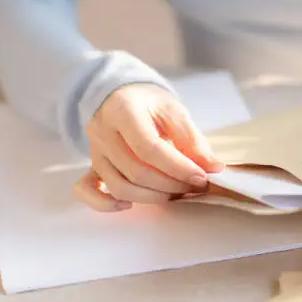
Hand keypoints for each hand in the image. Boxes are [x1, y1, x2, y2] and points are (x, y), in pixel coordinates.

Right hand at [73, 84, 222, 211]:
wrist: (121, 96)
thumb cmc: (149, 103)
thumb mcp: (174, 112)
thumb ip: (193, 140)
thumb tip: (214, 168)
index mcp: (122, 111)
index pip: (148, 148)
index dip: (177, 167)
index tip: (201, 177)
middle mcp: (102, 132)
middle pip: (135, 171)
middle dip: (170, 184)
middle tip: (193, 186)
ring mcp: (94, 151)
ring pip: (118, 186)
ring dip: (151, 197)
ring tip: (175, 193)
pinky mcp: (91, 166)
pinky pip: (87, 191)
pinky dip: (106, 204)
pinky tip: (130, 204)